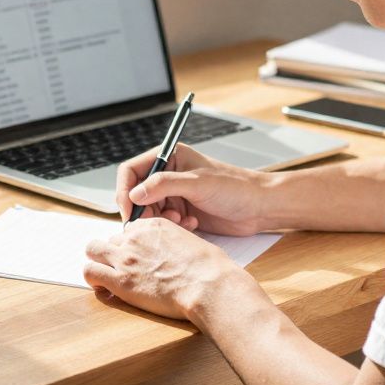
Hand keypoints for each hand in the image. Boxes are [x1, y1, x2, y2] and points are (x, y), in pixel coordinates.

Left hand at [84, 217, 254, 320]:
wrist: (208, 286)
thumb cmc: (209, 268)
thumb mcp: (191, 243)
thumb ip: (175, 243)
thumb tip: (177, 253)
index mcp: (154, 226)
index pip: (130, 230)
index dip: (132, 244)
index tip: (137, 256)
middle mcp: (136, 238)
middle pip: (111, 239)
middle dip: (115, 252)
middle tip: (124, 268)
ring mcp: (125, 258)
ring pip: (93, 249)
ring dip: (98, 260)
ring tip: (107, 275)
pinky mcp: (120, 280)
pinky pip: (90, 272)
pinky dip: (93, 278)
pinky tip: (103, 287)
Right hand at [116, 143, 271, 235]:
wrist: (259, 207)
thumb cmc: (235, 187)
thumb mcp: (197, 183)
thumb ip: (163, 185)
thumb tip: (134, 194)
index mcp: (169, 157)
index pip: (131, 170)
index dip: (125, 190)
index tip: (128, 209)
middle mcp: (168, 175)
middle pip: (136, 194)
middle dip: (143, 210)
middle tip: (156, 223)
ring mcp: (175, 194)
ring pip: (149, 211)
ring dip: (159, 221)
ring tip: (179, 222)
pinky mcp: (182, 212)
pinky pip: (163, 223)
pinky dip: (172, 227)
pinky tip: (191, 225)